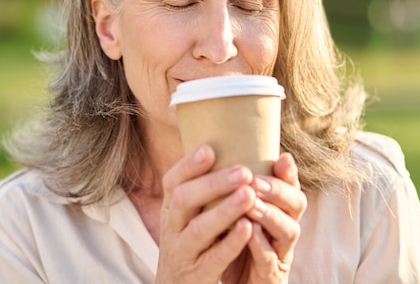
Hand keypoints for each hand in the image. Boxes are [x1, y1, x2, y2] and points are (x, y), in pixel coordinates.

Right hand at [156, 144, 257, 283]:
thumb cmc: (191, 243)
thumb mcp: (188, 216)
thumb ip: (202, 189)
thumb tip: (221, 148)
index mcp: (171, 208)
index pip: (173, 181)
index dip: (189, 165)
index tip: (210, 149)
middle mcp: (171, 227)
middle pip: (183, 200)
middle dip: (213, 184)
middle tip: (243, 172)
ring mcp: (181, 251)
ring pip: (197, 229)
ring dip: (223, 211)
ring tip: (248, 195)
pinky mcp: (195, 274)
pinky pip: (213, 258)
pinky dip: (230, 243)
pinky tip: (248, 229)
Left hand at [223, 153, 306, 282]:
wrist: (234, 283)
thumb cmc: (234, 242)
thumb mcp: (234, 211)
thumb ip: (234, 186)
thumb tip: (216, 149)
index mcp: (278, 209)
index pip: (290, 186)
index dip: (289, 173)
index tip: (281, 157)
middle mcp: (285, 227)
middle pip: (296, 204)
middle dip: (276, 190)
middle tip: (253, 181)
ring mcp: (280, 252)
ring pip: (287, 230)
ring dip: (269, 215)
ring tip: (251, 203)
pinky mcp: (270, 275)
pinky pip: (270, 260)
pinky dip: (260, 244)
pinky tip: (249, 232)